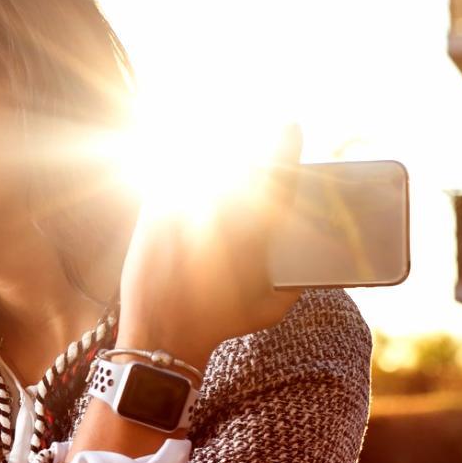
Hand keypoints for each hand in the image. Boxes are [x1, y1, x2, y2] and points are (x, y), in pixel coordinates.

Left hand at [117, 121, 304, 363]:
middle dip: (250, 150)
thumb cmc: (220, 325)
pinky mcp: (151, 218)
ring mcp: (181, 216)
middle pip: (237, 167)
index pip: (278, 177)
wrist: (162, 335)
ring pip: (200, 168)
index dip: (286, 146)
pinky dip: (174, 174)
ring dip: (210, 157)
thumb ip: (295, 280)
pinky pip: (165, 181)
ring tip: (217, 147)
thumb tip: (310, 263)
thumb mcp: (271, 307)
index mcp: (254, 234)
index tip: (290, 127)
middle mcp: (218, 219)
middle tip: (256, 139)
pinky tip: (180, 164)